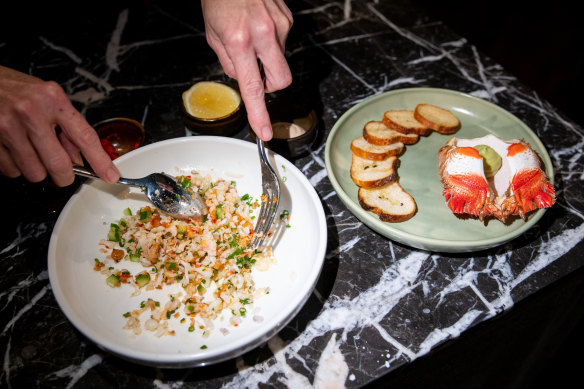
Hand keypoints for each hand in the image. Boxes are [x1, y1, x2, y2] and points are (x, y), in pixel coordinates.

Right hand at [0, 66, 119, 185]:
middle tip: (63, 173)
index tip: (110, 175)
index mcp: (52, 100)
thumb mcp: (47, 98)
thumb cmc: (15, 89)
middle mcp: (31, 113)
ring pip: (35, 172)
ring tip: (32, 151)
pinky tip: (15, 149)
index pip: (84, 137)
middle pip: (58, 164)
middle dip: (64, 176)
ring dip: (37, 170)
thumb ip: (66, 127)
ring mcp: (8, 127)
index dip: (100, 161)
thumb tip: (80, 159)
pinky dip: (16, 167)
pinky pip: (12, 171)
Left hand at [201, 0, 292, 140]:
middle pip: (281, 80)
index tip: (265, 132)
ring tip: (251, 36)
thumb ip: (229, 62)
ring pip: (280, 60)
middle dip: (271, 85)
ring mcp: (280, 25)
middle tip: (256, 75)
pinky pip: (282, 42)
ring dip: (267, 57)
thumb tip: (244, 78)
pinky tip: (258, 26)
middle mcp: (264, 33)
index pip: (253, 88)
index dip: (259, 114)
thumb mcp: (213, 34)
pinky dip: (270, 41)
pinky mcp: (288, 17)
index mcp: (239, 41)